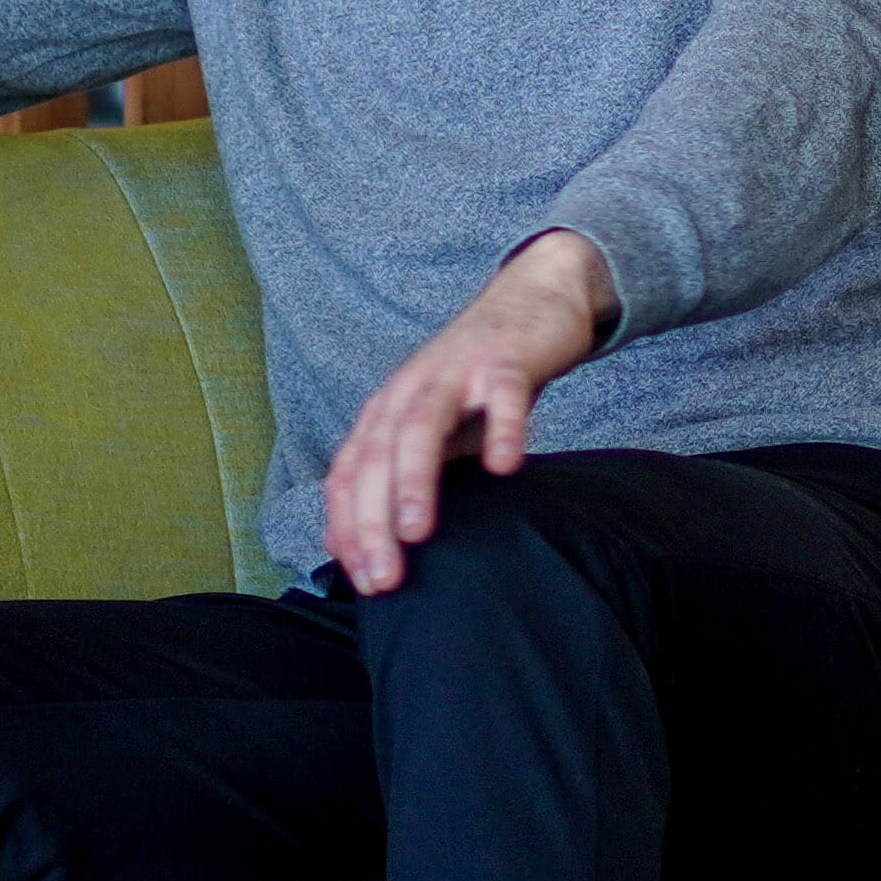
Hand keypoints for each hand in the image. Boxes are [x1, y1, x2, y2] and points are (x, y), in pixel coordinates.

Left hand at [317, 231, 618, 595]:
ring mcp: (456, 372)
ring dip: (413, 479)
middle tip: (384, 578)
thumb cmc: (478, 379)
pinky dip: (502, 429)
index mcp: (385, 412)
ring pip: (422, 425)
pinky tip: (505, 467)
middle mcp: (409, 390)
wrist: (532, 298)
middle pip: (377, 456)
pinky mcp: (506, 358)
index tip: (363, 582)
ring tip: (416, 531)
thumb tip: (352, 543)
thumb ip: (400, 478)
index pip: (348, 475)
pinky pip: (503, 394)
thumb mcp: (433, 430)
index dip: (348, 529)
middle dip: (372, 522)